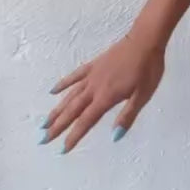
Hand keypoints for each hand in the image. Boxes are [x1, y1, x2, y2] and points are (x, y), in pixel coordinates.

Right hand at [42, 33, 165, 152]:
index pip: (86, 121)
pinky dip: (62, 84)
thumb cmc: (147, 69)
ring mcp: (91, 76)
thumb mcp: (142, 96)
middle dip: (56, 126)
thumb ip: (127, 116)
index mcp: (106, 98)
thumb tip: (114, 137)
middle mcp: (94, 88)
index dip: (74, 136)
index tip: (62, 149)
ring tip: (44, 122)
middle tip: (42, 139)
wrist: (144, 41)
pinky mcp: (93, 65)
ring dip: (56, 110)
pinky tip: (53, 91)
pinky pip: (74, 77)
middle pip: (72, 111)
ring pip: (69, 96)